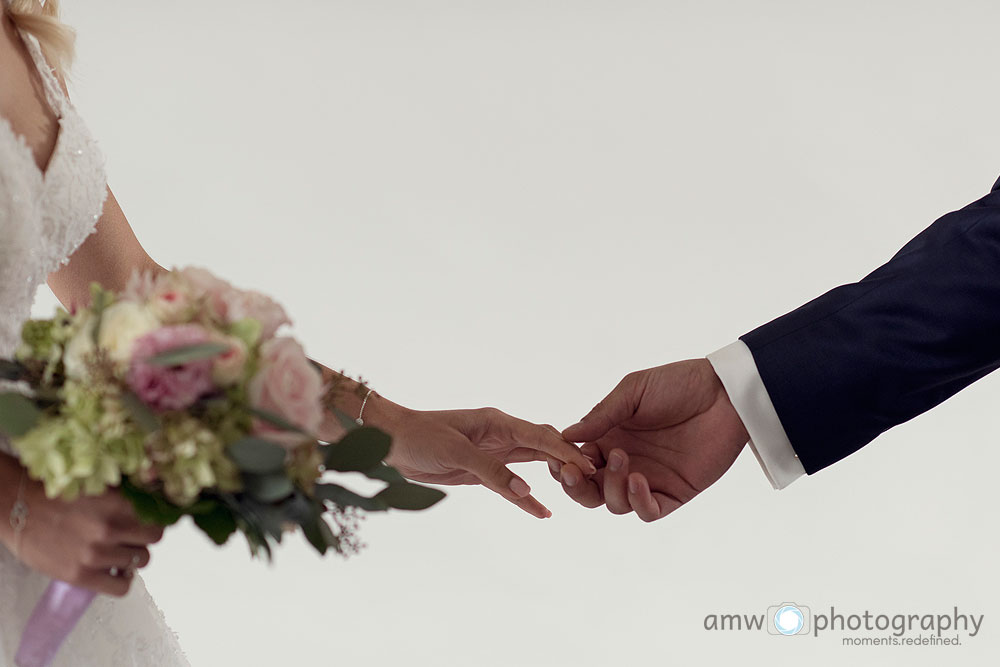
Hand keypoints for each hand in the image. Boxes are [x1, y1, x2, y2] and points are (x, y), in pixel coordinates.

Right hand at [0, 454, 163, 596]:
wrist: (17, 508)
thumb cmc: (56, 494)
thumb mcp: (99, 486)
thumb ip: (127, 495)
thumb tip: (155, 499)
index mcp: (118, 503)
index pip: (159, 516)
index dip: (155, 518)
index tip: (149, 521)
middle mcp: (111, 528)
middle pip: (154, 539)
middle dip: (144, 536)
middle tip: (131, 535)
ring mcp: (96, 554)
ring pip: (140, 561)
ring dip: (132, 556)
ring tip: (116, 551)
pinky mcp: (81, 575)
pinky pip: (121, 587)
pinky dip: (123, 580)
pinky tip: (113, 571)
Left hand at [369, 400, 595, 518]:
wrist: (390, 441)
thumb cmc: (420, 437)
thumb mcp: (455, 452)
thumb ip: (491, 471)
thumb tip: (524, 491)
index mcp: (497, 421)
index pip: (541, 436)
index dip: (566, 451)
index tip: (590, 465)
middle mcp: (500, 434)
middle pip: (544, 446)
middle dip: (569, 460)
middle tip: (595, 479)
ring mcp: (493, 452)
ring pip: (532, 463)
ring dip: (554, 475)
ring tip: (579, 491)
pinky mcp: (481, 470)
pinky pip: (511, 484)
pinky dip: (526, 498)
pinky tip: (544, 511)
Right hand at [553, 359, 747, 521]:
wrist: (724, 393)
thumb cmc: (678, 384)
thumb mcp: (632, 392)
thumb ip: (601, 416)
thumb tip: (565, 436)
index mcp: (609, 438)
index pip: (576, 461)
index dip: (563, 464)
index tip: (557, 458)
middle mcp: (625, 462)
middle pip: (589, 491)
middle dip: (575, 486)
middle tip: (573, 472)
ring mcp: (649, 479)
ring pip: (614, 504)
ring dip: (611, 487)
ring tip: (625, 459)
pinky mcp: (674, 492)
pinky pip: (648, 511)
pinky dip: (638, 502)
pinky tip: (639, 479)